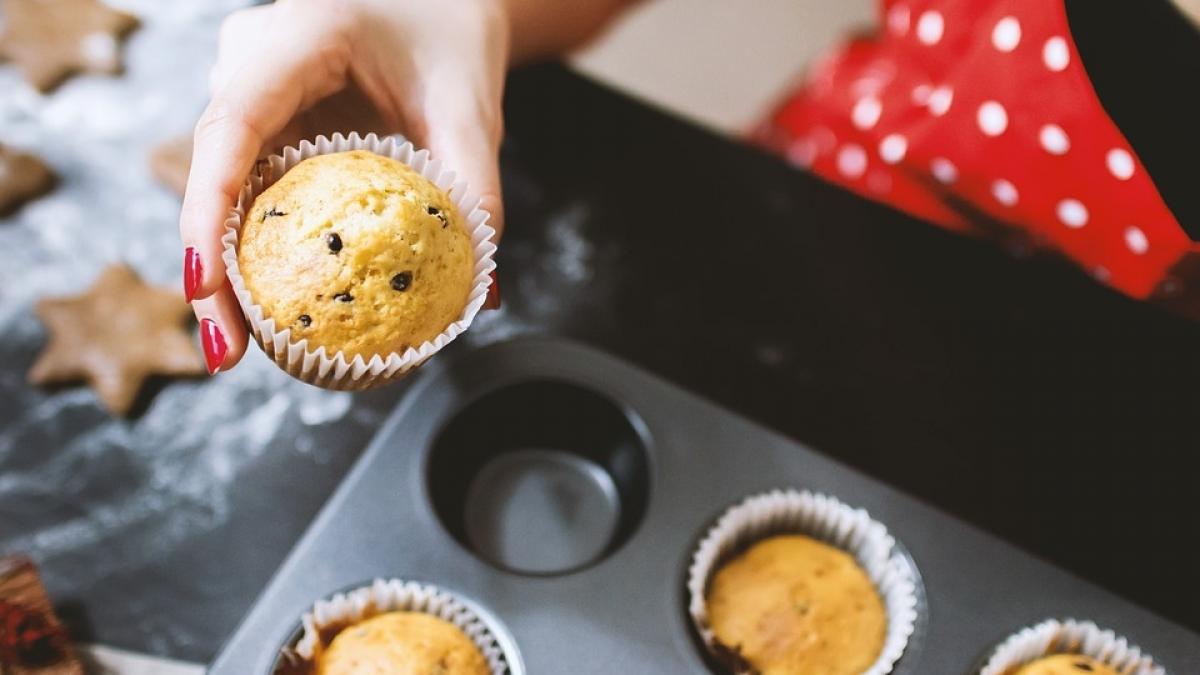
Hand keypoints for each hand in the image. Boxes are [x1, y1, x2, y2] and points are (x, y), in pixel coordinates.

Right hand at [180, 0, 508, 373]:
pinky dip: (258, 247)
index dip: (207, 209)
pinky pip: (250, 188)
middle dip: (209, 269)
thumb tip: (482, 295)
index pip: (232, 125)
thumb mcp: (471, 107)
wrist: (440, 0)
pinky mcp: (262, 119)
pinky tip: (272, 308)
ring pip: (222, 186)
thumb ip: (476, 189)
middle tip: (226, 354)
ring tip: (240, 347)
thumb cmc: (453, 37)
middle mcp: (251, 60)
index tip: (206, 285)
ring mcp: (249, 89)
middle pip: (211, 171)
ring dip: (229, 267)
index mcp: (299, 37)